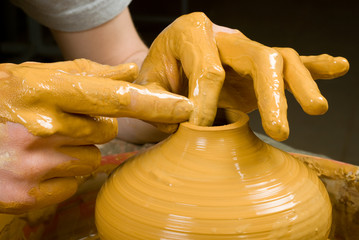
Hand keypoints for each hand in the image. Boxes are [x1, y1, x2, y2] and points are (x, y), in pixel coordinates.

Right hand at [0, 59, 191, 212]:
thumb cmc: (1, 102)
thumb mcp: (35, 78)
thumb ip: (86, 74)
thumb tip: (129, 70)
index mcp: (43, 91)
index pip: (112, 98)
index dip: (152, 103)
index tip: (181, 108)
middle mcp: (41, 128)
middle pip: (106, 131)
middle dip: (90, 128)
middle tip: (58, 123)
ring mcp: (34, 164)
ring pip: (91, 160)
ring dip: (74, 153)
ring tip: (43, 144)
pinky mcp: (28, 194)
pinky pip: (72, 185)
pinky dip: (60, 178)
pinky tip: (35, 166)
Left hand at [135, 12, 348, 140]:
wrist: (165, 65)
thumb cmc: (156, 75)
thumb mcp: (146, 86)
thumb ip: (162, 102)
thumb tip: (192, 119)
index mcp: (192, 32)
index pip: (208, 70)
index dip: (206, 104)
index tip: (200, 130)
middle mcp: (225, 37)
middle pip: (258, 58)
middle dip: (270, 96)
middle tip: (278, 130)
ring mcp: (245, 51)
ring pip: (280, 60)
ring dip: (299, 85)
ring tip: (316, 108)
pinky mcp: (258, 67)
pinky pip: (291, 61)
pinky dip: (315, 66)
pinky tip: (338, 67)